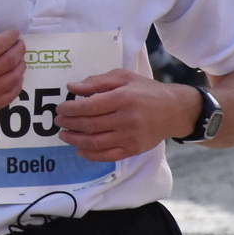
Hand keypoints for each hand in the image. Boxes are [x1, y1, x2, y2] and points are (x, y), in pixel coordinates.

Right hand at [0, 23, 25, 127]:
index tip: (14, 33)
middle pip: (10, 60)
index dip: (10, 37)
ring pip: (14, 77)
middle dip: (19, 48)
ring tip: (19, 58)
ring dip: (21, 64)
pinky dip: (17, 83)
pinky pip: (11, 95)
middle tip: (19, 43)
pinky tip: (15, 76)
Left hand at [55, 69, 197, 161]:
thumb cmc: (146, 91)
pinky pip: (107, 156)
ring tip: (64, 135)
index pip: (90, 106)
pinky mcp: (133, 149)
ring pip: (96, 143)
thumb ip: (96, 81)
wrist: (175, 110)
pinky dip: (90, 155)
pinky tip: (79, 150)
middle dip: (69, 124)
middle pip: (90, 125)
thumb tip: (72, 88)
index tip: (60, 109)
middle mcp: (127, 119)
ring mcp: (131, 137)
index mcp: (123, 98)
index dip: (71, 109)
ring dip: (75, 140)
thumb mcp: (123, 77)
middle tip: (58, 121)